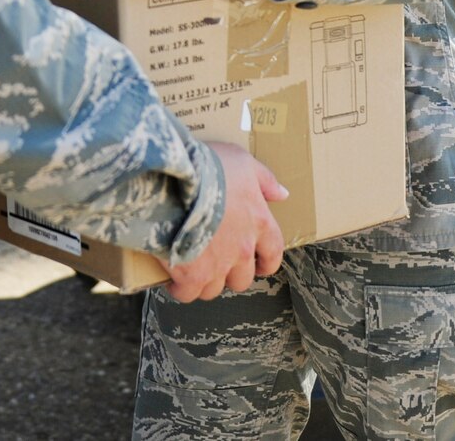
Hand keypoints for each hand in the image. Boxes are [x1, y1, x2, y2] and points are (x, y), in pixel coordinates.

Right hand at [165, 142, 287, 300]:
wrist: (173, 180)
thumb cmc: (207, 166)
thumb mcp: (242, 161)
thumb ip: (264, 179)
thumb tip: (282, 194)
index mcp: (258, 223)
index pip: (273, 253)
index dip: (266, 262)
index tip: (259, 265)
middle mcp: (242, 249)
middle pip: (242, 278)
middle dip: (229, 274)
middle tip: (214, 262)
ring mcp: (217, 265)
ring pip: (214, 289)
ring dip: (203, 281)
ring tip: (189, 267)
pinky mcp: (191, 275)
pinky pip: (187, 293)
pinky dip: (179, 288)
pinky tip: (171, 277)